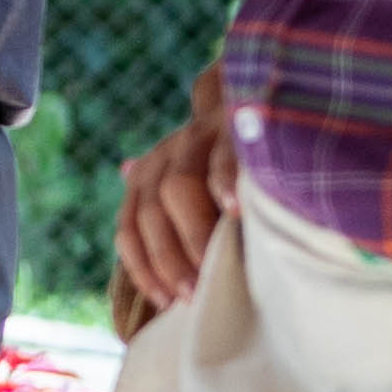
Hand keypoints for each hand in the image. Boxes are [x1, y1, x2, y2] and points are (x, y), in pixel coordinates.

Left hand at [114, 67, 238, 322]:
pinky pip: (224, 153)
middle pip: (151, 211)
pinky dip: (225, 181)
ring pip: (178, 186)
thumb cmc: (233, 162)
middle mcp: (168, 153)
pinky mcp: (234, 122)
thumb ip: (164, 204)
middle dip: (168, 258)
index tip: (164, 300)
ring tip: (210, 269)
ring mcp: (200, 134)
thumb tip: (126, 183)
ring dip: (192, 233)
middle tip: (192, 296)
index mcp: (151, 173)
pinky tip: (234, 211)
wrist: (265, 91)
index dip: (142, 265)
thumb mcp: (194, 182)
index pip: (130, 224)